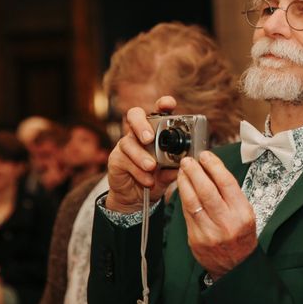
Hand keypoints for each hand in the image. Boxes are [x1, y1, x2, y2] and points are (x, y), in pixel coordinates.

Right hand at [106, 96, 179, 212]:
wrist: (136, 199)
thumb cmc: (156, 178)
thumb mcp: (170, 173)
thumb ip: (176, 166)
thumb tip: (187, 163)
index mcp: (156, 131)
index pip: (158, 111)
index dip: (163, 104)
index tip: (169, 104)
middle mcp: (139, 133)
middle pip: (134, 115)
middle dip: (141, 124)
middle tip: (149, 138)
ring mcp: (126, 144)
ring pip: (129, 142)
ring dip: (141, 155)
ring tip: (152, 167)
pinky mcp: (116, 159)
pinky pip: (124, 160)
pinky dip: (138, 171)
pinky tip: (148, 180)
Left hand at [177, 151, 256, 278]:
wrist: (236, 267)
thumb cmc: (241, 236)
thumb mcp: (245, 213)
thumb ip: (230, 194)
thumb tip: (211, 169)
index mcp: (242, 213)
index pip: (227, 183)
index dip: (214, 166)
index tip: (206, 156)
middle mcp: (226, 223)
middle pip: (207, 190)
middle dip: (195, 172)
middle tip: (188, 161)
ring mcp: (209, 232)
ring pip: (192, 201)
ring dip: (185, 183)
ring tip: (182, 171)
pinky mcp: (195, 239)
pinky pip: (187, 214)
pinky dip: (183, 198)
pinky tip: (182, 188)